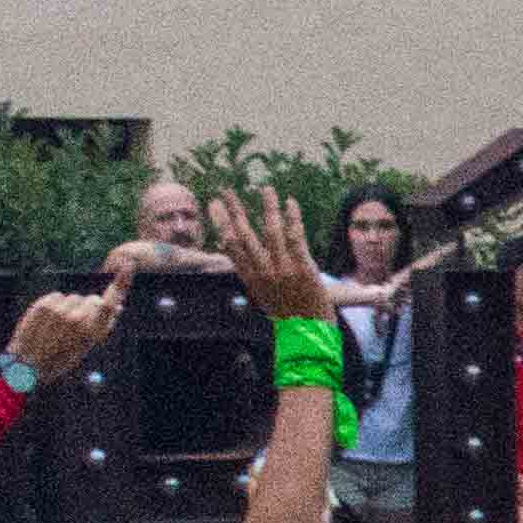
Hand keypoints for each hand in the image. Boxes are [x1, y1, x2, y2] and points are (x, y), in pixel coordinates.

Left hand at [7, 289, 118, 386]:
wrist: (26, 365)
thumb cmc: (59, 358)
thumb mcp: (85, 347)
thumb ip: (102, 326)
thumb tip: (118, 306)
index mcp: (91, 333)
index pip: (110, 302)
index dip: (121, 282)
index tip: (127, 264)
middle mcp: (77, 319)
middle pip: (92, 299)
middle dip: (89, 307)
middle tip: (76, 324)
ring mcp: (59, 311)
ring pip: (74, 297)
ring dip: (70, 307)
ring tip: (58, 325)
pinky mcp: (43, 305)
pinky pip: (57, 296)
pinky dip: (55, 304)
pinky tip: (48, 319)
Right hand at [207, 189, 327, 328]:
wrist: (309, 334)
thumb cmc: (288, 314)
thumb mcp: (263, 296)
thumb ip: (254, 276)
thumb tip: (242, 257)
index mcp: (250, 279)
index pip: (230, 246)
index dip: (220, 223)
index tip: (213, 205)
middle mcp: (263, 272)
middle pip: (243, 235)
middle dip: (233, 209)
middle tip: (225, 190)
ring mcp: (283, 270)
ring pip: (270, 231)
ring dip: (267, 207)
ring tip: (266, 189)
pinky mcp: (303, 268)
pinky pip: (296, 236)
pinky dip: (292, 217)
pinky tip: (290, 202)